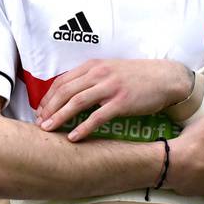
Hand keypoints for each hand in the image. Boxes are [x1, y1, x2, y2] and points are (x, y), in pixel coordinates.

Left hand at [36, 59, 193, 139]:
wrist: (165, 78)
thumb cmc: (137, 77)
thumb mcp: (110, 70)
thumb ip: (91, 79)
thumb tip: (70, 94)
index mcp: (93, 66)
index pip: (62, 81)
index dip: (48, 97)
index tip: (40, 111)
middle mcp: (99, 74)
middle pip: (65, 91)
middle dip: (48, 108)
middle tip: (39, 124)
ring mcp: (110, 87)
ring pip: (77, 102)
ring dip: (59, 117)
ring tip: (48, 130)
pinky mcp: (122, 101)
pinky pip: (97, 116)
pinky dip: (83, 127)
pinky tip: (73, 137)